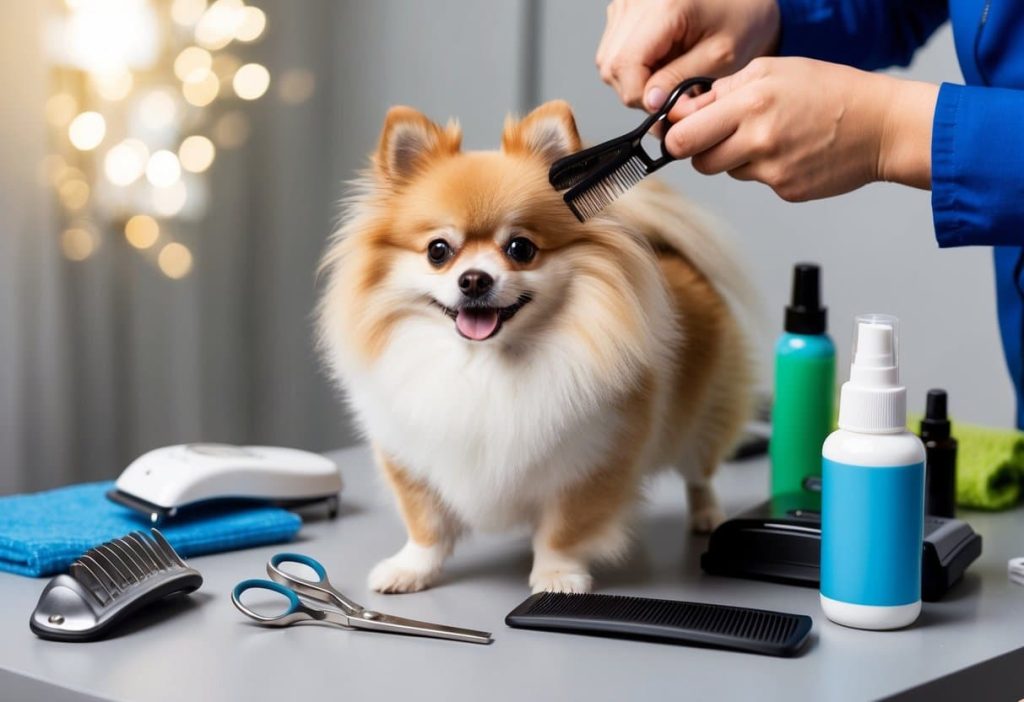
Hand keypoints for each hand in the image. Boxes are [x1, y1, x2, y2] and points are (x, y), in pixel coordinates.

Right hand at [596, 0, 779, 111]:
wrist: (746, 0)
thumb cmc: (741, 20)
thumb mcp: (719, 57)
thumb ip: (680, 81)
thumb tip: (650, 103)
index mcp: (663, 6)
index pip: (625, 66)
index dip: (641, 96)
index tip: (664, 107)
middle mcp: (637, 0)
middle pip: (611, 65)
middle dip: (637, 91)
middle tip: (668, 97)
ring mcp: (626, 2)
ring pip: (608, 60)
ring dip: (634, 79)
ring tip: (667, 77)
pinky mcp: (623, 8)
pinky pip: (613, 50)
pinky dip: (632, 65)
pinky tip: (659, 61)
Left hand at [664, 57, 938, 200]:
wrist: (882, 126)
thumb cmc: (830, 92)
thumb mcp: (774, 71)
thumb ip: (723, 91)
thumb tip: (682, 111)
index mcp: (751, 104)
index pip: (683, 136)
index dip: (676, 135)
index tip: (678, 132)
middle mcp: (758, 139)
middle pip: (697, 161)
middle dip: (698, 150)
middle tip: (714, 137)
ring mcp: (772, 170)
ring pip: (726, 171)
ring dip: (734, 157)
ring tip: (767, 136)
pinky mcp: (786, 190)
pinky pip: (757, 181)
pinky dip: (765, 168)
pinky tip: (790, 151)